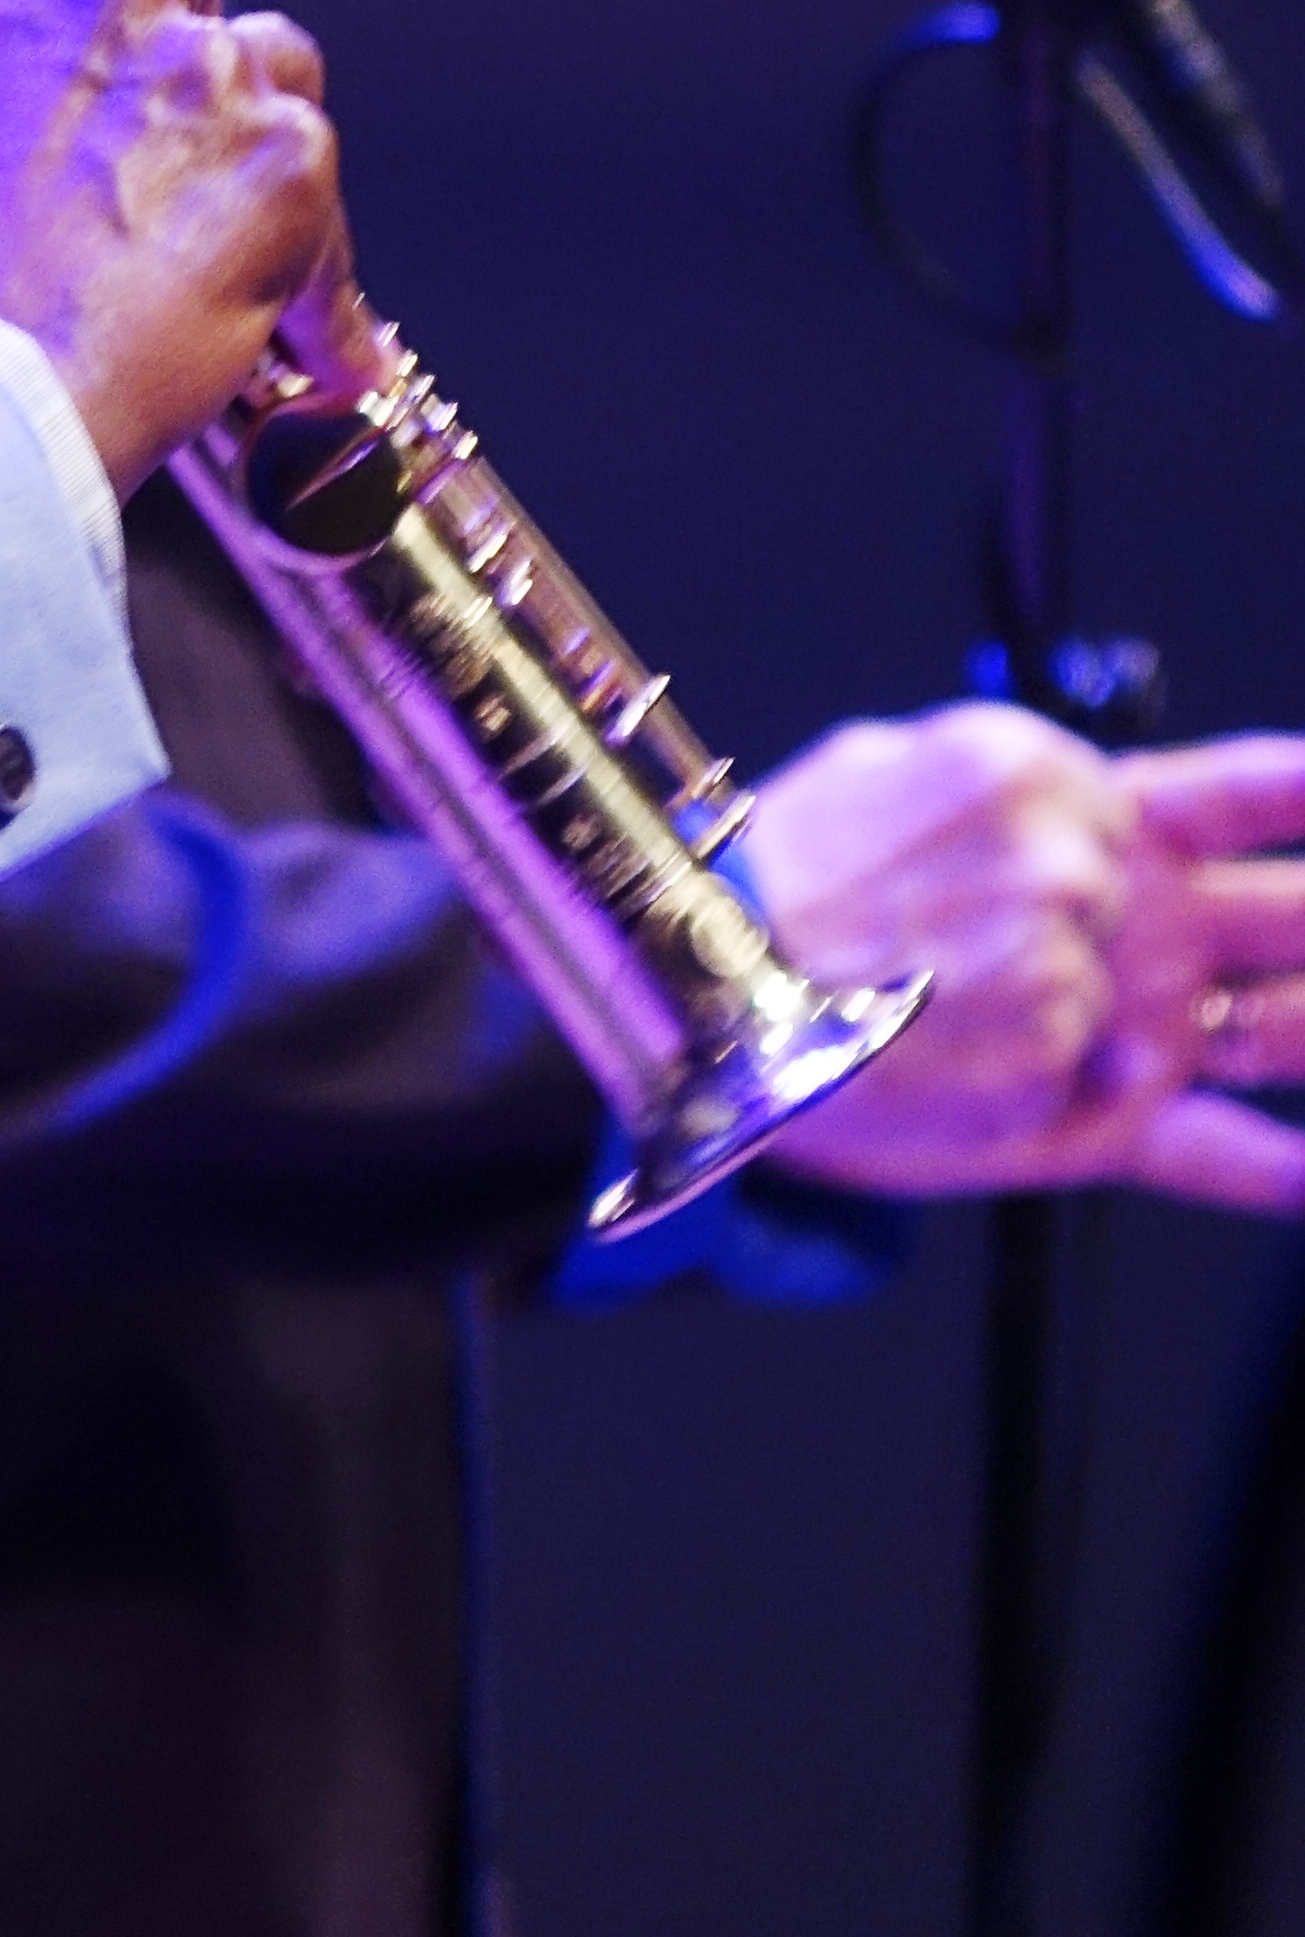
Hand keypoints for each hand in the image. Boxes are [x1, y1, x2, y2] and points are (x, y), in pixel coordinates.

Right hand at [0, 0, 343, 484]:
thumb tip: (0, 107)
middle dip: (180, 2)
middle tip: (155, 99)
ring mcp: (206, 69)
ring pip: (275, 48)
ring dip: (249, 116)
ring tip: (217, 224)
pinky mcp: (284, 160)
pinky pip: (324, 187)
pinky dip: (314, 266)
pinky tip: (298, 345)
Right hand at [758, 705, 1304, 1212]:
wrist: (689, 976)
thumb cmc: (773, 881)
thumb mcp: (879, 773)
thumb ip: (994, 799)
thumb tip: (1060, 824)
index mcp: (1044, 781)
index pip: (1231, 791)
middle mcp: (1084, 872)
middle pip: (1270, 912)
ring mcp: (1083, 981)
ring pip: (1203, 1024)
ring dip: (1278, 1030)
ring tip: (1279, 1031)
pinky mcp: (1065, 1089)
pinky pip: (1196, 1139)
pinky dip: (1271, 1164)